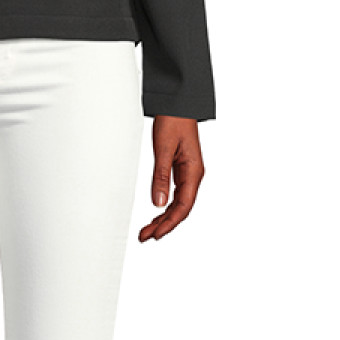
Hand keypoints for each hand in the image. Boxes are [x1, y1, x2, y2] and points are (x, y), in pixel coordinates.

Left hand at [138, 115, 204, 241]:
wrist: (178, 103)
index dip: (170, 222)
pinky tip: (157, 211)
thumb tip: (159, 203)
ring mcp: (188, 172)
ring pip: (178, 202)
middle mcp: (194, 175)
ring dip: (164, 216)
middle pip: (181, 208)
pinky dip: (166, 204)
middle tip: (145, 236)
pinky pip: (175, 192)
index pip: (183, 206)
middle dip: (164, 224)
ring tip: (148, 229)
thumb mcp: (164, 148)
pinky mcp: (181, 167)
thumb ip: (161, 176)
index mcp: (194, 172)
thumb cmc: (173, 121)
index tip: (156, 234)